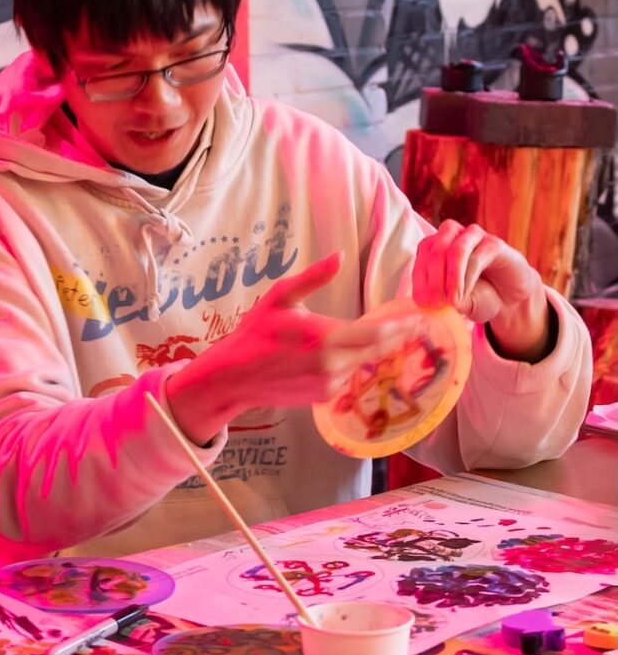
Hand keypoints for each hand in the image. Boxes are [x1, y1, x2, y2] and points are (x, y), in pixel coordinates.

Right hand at [163, 253, 423, 441]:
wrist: (235, 376)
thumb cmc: (255, 333)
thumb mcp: (280, 297)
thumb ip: (313, 277)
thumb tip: (339, 256)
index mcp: (325, 337)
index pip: (378, 333)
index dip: (403, 326)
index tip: (420, 317)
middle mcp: (332, 364)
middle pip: (379, 350)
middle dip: (399, 337)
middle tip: (416, 325)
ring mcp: (329, 384)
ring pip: (365, 364)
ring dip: (377, 352)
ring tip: (389, 338)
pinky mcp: (324, 397)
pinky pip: (349, 378)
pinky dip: (354, 365)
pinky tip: (351, 356)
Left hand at [409, 218, 549, 359]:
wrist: (510, 300)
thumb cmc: (477, 297)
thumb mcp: (454, 302)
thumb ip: (440, 298)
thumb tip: (425, 301)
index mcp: (438, 244)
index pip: (423, 254)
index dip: (419, 279)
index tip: (421, 304)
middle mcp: (455, 234)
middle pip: (436, 249)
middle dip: (432, 279)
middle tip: (434, 304)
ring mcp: (475, 236)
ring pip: (455, 250)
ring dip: (450, 278)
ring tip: (449, 302)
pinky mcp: (495, 244)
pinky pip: (477, 258)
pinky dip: (467, 279)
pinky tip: (463, 296)